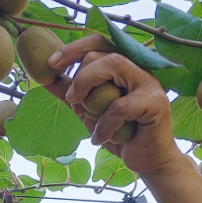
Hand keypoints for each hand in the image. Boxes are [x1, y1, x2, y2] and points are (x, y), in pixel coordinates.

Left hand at [45, 35, 183, 176]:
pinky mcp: (156, 102)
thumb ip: (72, 93)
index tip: (51, 63)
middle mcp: (138, 67)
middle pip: (99, 54)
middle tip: (73, 101)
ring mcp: (149, 82)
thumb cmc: (120, 134)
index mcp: (124, 66)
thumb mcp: (89, 112)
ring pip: (112, 65)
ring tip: (83, 114)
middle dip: (79, 79)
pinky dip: (103, 124)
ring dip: (89, 92)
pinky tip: (100, 139)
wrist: (147, 160)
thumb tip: (46, 78)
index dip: (72, 49)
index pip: (98, 42)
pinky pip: (119, 106)